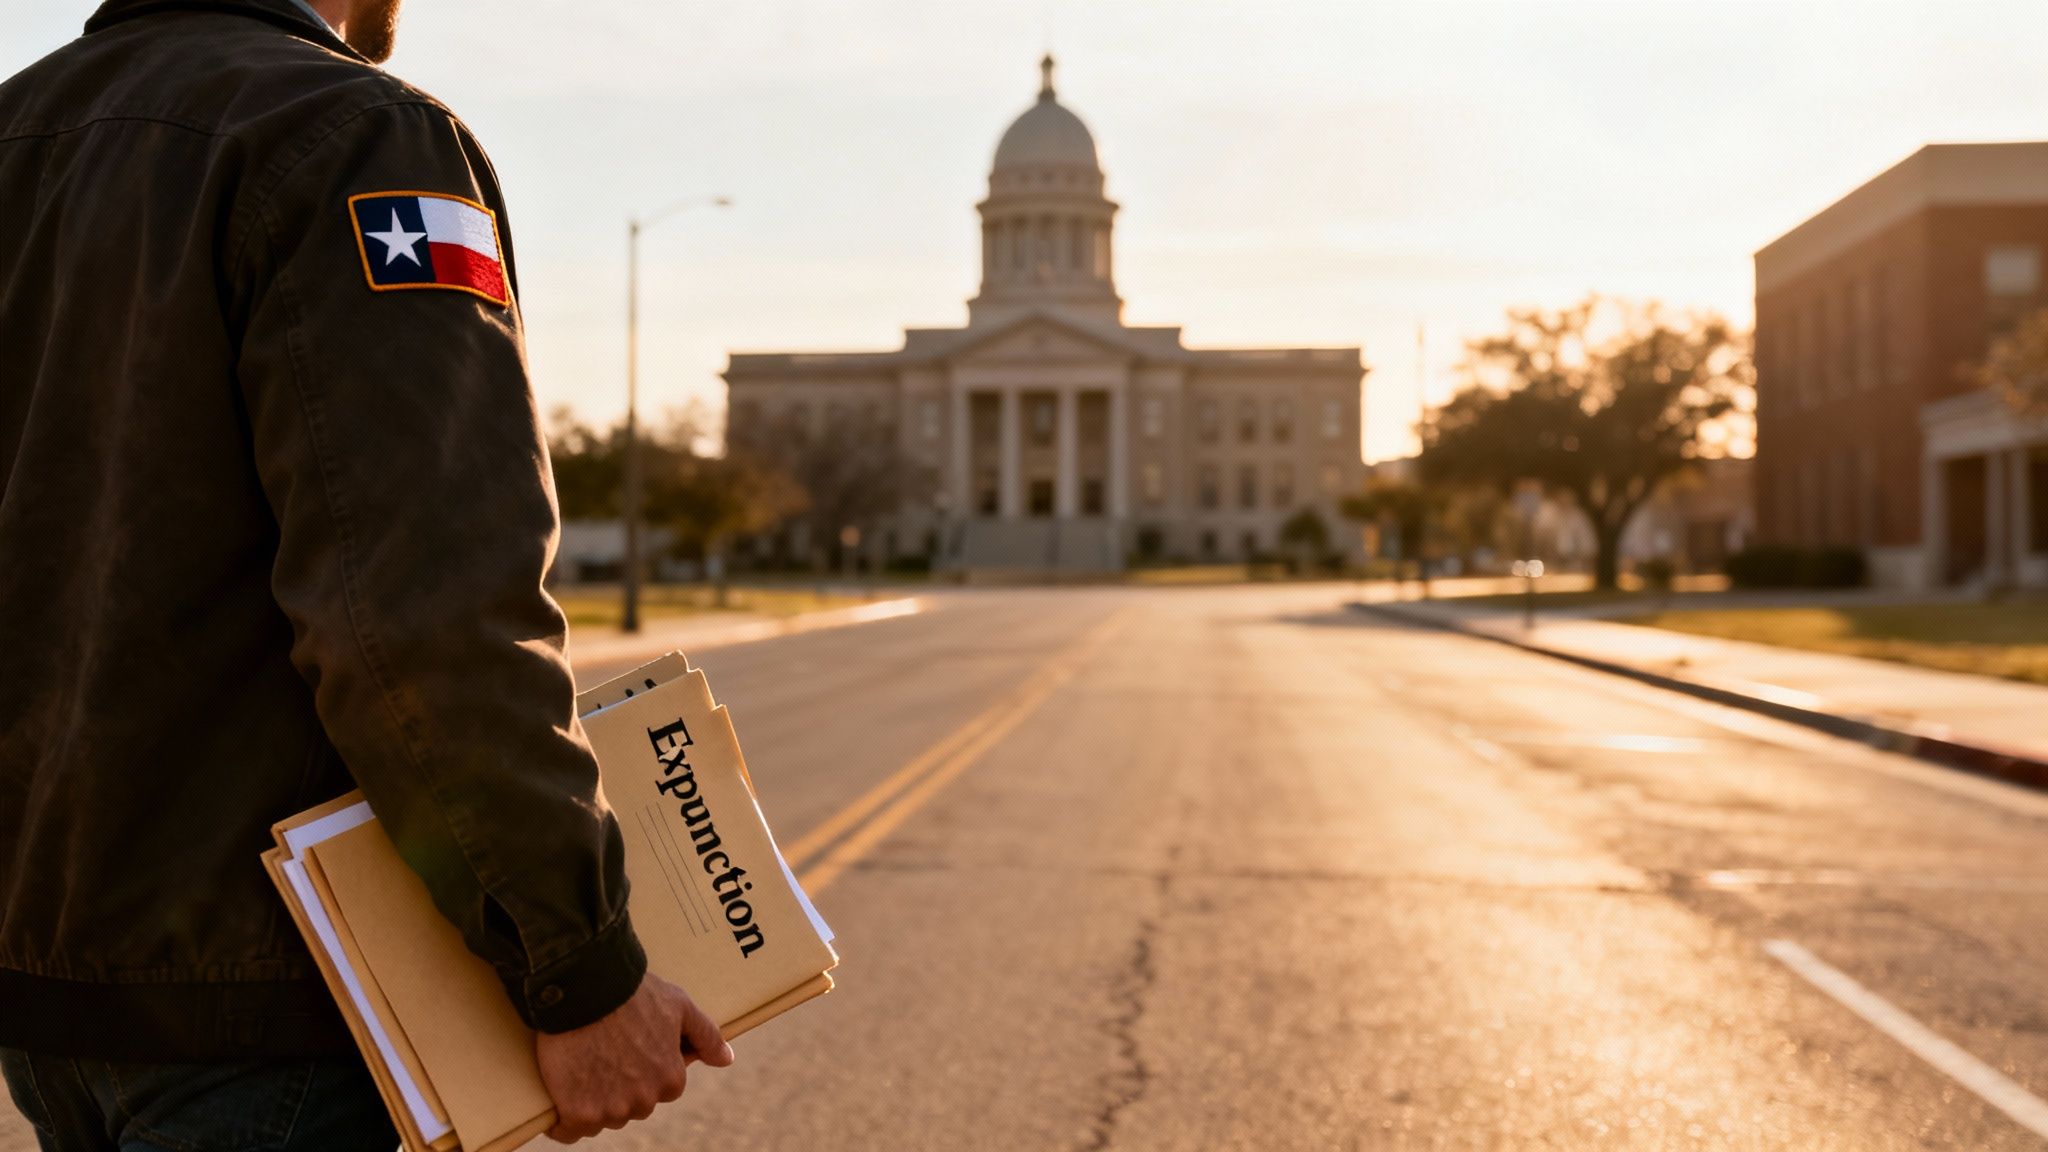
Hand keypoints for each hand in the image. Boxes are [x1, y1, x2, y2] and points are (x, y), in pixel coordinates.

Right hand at [536, 972, 734, 1141]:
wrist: (586, 988)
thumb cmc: (634, 993)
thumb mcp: (680, 1006)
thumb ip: (706, 1036)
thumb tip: (727, 1060)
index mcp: (671, 1080)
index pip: (659, 1089)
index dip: (641, 1070)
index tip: (626, 1051)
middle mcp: (644, 1101)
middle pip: (629, 1106)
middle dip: (617, 1088)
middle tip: (601, 1054)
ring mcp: (610, 1110)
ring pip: (601, 1119)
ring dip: (591, 1103)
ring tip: (581, 1066)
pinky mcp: (578, 1113)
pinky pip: (568, 1131)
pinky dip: (562, 1121)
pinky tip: (560, 1099)